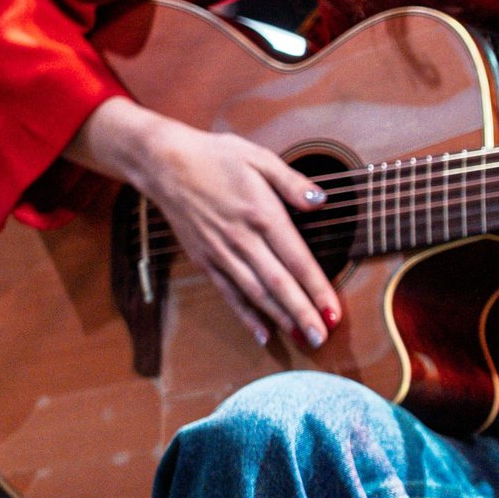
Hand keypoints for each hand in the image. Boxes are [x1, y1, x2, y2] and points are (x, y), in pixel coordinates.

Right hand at [69, 96, 342, 348]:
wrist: (164, 164)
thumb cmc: (216, 157)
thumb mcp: (259, 158)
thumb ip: (292, 182)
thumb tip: (320, 200)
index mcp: (262, 214)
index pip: (296, 259)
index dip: (317, 288)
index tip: (334, 311)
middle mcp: (242, 239)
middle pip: (278, 284)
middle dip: (302, 314)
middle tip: (323, 338)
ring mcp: (221, 253)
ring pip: (255, 294)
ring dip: (280, 319)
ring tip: (303, 340)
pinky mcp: (204, 260)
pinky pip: (228, 293)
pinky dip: (245, 315)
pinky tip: (262, 334)